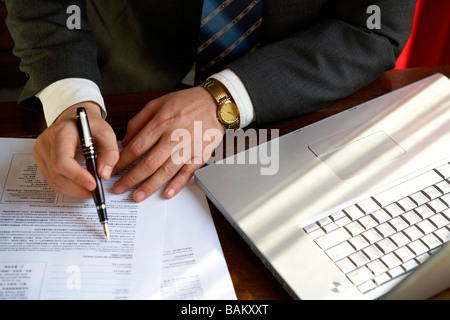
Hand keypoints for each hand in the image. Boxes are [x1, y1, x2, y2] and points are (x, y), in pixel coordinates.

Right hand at [33, 102, 118, 198]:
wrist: (76, 120)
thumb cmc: (91, 126)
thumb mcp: (107, 134)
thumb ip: (110, 153)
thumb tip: (104, 174)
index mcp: (61, 132)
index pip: (63, 160)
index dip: (77, 176)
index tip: (93, 184)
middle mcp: (46, 142)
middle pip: (57, 174)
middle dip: (77, 187)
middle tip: (95, 192)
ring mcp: (41, 152)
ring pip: (54, 181)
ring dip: (73, 190)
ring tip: (90, 190)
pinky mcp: (41, 160)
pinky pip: (53, 180)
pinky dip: (68, 187)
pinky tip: (81, 186)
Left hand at [112, 86, 225, 201]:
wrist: (216, 103)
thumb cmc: (187, 102)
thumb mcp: (158, 104)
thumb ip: (139, 121)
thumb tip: (126, 140)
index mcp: (160, 123)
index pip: (135, 147)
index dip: (122, 161)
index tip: (113, 170)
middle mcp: (173, 137)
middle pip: (148, 163)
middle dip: (131, 179)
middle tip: (119, 188)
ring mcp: (188, 148)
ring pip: (166, 171)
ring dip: (150, 186)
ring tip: (137, 197)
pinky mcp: (201, 155)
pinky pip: (187, 173)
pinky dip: (177, 185)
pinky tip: (166, 193)